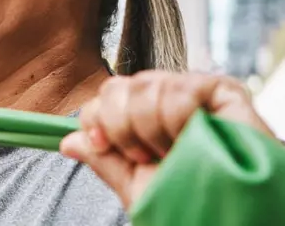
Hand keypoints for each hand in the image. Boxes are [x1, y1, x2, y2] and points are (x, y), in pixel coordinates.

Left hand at [60, 71, 272, 208]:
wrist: (233, 213)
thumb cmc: (191, 201)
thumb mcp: (136, 185)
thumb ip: (104, 160)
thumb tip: (66, 141)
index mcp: (143, 118)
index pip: (103, 98)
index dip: (95, 118)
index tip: (102, 144)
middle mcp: (164, 100)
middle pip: (117, 87)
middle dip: (121, 126)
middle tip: (148, 155)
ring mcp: (192, 92)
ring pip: (144, 86)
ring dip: (152, 129)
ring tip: (175, 151)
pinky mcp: (220, 89)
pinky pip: (178, 89)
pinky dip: (178, 120)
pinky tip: (194, 138)